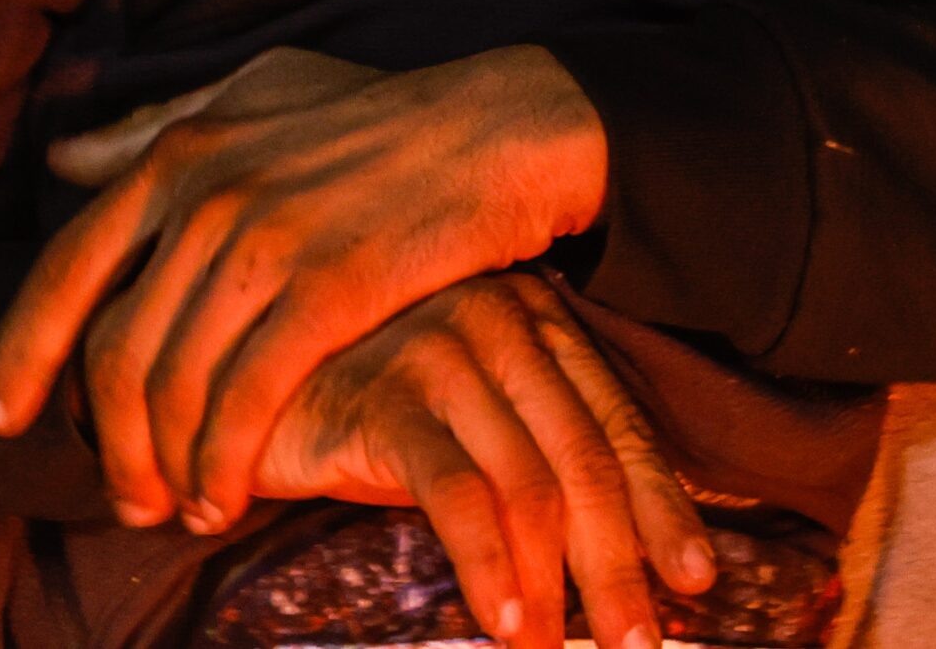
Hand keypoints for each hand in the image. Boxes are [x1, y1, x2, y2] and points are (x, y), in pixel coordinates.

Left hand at [0, 44, 610, 535]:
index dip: (18, 351)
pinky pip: (247, 400)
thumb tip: (65, 160)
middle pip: (117, 350)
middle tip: (121, 499)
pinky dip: (226, 464)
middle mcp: (208, 194)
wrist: (502, 126)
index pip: (66, 267)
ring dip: (167, 468)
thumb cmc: (379, 114)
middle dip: (107, 443)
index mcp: (181, 151)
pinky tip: (230, 499)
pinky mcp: (331, 289)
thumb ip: (157, 126)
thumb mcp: (257, 93)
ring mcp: (267, 240)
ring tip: (180, 511)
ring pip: (176, 386)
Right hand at [256, 272, 715, 648]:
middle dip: (621, 564)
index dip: (663, 508)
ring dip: (558, 584)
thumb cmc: (363, 396)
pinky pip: (458, 492)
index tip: (694, 580)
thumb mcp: (464, 406)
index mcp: (536, 318)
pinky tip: (503, 620)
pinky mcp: (385, 398)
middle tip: (639, 642)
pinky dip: (491, 565)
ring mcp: (443, 355)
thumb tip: (614, 546)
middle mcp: (501, 322)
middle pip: (586, 461)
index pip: (617, 424)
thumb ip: (529, 442)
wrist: (241, 371)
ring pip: (533, 484)